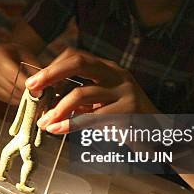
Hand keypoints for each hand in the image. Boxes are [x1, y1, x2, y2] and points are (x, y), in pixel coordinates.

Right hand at [0, 42, 40, 102]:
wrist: (3, 53)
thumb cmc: (17, 54)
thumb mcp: (26, 55)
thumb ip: (33, 68)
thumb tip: (42, 83)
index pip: (12, 74)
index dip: (24, 84)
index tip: (36, 91)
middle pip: (8, 85)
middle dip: (23, 92)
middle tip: (36, 97)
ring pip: (4, 93)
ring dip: (18, 97)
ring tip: (30, 98)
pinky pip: (0, 96)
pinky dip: (11, 98)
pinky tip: (20, 98)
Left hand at [28, 48, 158, 133]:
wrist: (161, 138)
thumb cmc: (126, 121)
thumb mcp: (100, 106)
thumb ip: (79, 102)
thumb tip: (46, 105)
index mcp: (108, 69)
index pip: (76, 55)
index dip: (52, 66)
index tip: (34, 81)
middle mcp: (116, 74)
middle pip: (78, 63)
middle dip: (50, 74)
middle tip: (32, 88)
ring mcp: (124, 91)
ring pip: (81, 93)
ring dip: (57, 109)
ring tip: (44, 122)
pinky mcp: (128, 112)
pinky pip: (91, 117)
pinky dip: (70, 124)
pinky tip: (58, 129)